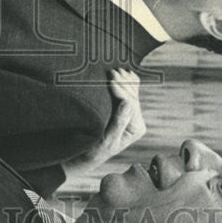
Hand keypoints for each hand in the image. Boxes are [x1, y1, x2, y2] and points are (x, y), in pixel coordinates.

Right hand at [60, 68, 144, 183]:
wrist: (84, 152)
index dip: (121, 91)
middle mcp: (136, 120)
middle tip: (113, 71)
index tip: (111, 80)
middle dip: (123, 83)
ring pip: (131, 92)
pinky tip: (126, 72)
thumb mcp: (105, 140)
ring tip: (117, 70)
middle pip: (132, 96)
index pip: (131, 105)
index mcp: (136, 128)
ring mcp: (131, 113)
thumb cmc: (93, 149)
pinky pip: (129, 91)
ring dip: (125, 80)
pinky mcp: (124, 108)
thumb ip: (118, 123)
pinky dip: (128, 81)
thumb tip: (128, 104)